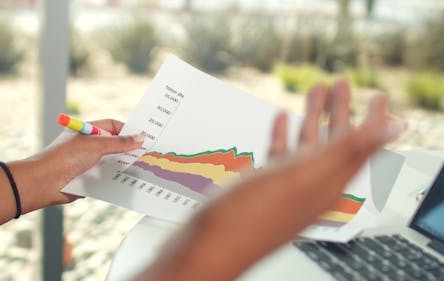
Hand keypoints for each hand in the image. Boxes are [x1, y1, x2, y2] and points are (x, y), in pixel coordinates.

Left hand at [13, 119, 143, 211]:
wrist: (44, 182)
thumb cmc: (65, 157)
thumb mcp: (96, 145)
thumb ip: (119, 143)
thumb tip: (139, 138)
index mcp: (88, 131)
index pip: (113, 126)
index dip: (127, 130)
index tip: (143, 137)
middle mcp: (89, 146)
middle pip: (114, 145)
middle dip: (128, 149)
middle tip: (146, 153)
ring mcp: (88, 162)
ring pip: (112, 162)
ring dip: (123, 165)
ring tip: (141, 168)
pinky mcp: (88, 178)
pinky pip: (107, 177)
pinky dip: (116, 178)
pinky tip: (128, 180)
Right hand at [135, 80, 404, 280]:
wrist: (210, 246)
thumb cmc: (251, 217)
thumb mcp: (305, 177)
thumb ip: (349, 150)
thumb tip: (394, 129)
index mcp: (327, 183)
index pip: (360, 146)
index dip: (373, 119)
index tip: (377, 95)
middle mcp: (311, 185)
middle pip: (334, 142)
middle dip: (339, 110)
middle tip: (340, 83)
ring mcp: (286, 187)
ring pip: (307, 145)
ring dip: (312, 117)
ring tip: (314, 91)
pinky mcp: (264, 187)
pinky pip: (280, 155)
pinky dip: (283, 134)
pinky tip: (280, 119)